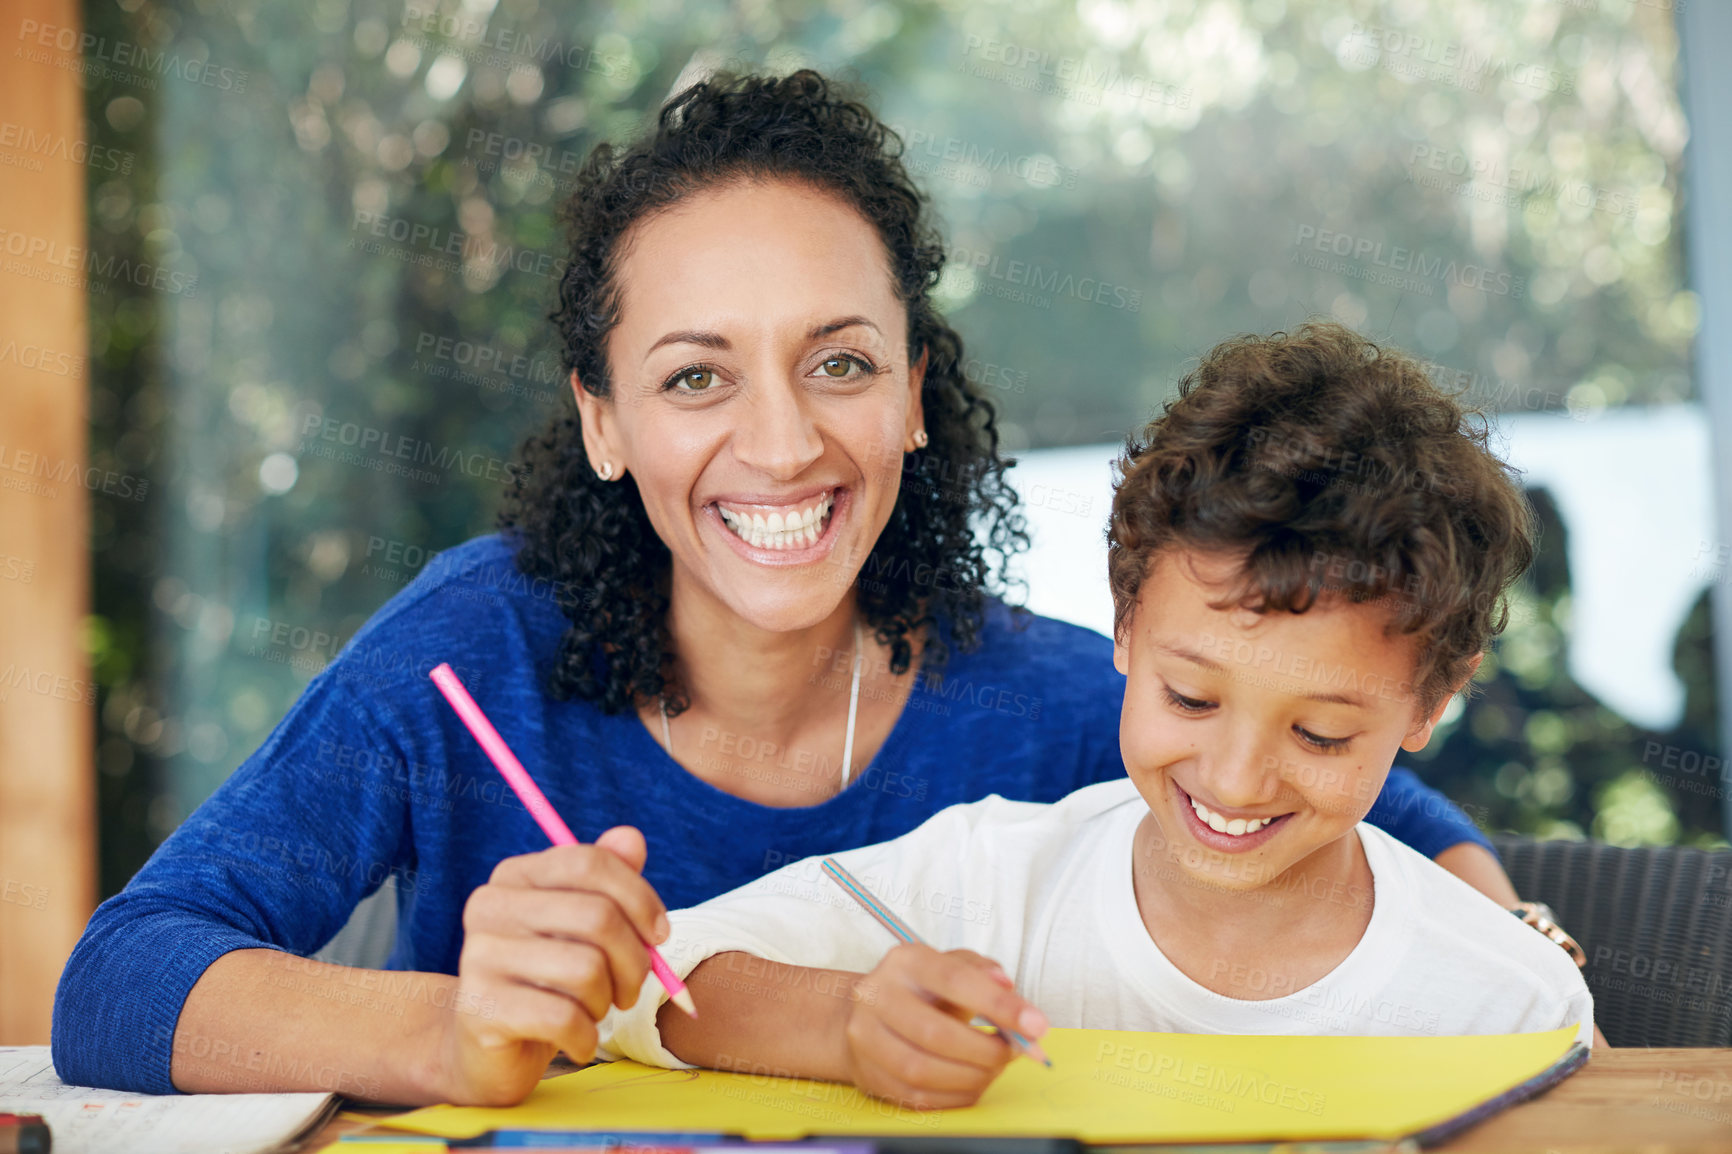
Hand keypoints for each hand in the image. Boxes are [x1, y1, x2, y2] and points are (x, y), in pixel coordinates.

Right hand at [435, 826, 669, 1104]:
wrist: (489, 1050)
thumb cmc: (549, 979)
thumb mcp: (582, 927)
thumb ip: (609, 880)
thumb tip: (631, 839)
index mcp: (516, 875)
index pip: (589, 862)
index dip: (639, 897)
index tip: (660, 935)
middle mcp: (490, 906)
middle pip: (597, 916)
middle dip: (634, 961)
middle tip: (632, 989)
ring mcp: (479, 956)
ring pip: (586, 970)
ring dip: (607, 1001)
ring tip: (596, 1012)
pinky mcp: (480, 1008)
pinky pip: (564, 1018)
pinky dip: (587, 1037)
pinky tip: (580, 1040)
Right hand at [840, 943, 1046, 1109]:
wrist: (866, 1013)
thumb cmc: (922, 989)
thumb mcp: (950, 965)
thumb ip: (981, 971)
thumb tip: (1007, 987)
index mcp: (904, 962)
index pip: (954, 979)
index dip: (998, 1005)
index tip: (1037, 1025)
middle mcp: (877, 996)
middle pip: (935, 1033)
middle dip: (986, 1050)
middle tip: (1015, 1052)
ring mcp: (866, 1038)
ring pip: (923, 1070)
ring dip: (972, 1076)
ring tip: (994, 1067)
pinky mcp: (868, 1073)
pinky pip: (917, 1097)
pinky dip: (955, 1095)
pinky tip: (973, 1082)